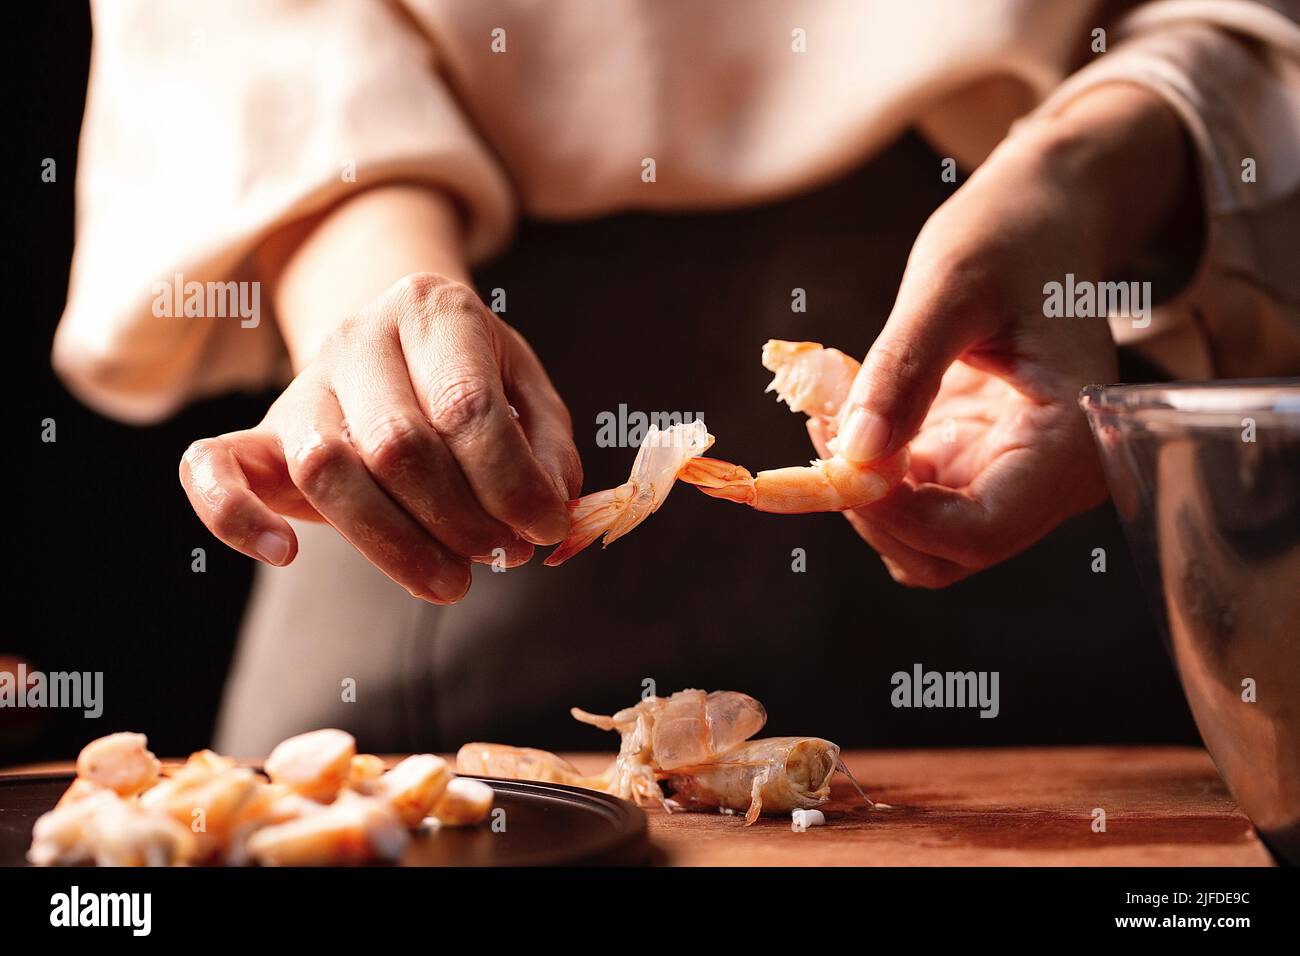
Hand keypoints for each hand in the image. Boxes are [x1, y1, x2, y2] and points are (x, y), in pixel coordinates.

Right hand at [179, 272, 580, 602]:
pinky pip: (211, 468)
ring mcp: (302, 384)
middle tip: (501, 556)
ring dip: (393, 543)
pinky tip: (287, 553)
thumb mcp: (528, 392)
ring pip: (325, 468)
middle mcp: (359, 336)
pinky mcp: (257, 433)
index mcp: (434, 310)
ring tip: (451, 582)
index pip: (465, 406)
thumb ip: (547, 448)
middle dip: (459, 519)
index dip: (511, 484)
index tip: (544, 530)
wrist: (397, 340)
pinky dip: (236, 517)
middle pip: (397, 444)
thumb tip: (553, 513)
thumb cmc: (471, 376)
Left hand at [825, 84, 1197, 586]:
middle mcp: (1051, 481)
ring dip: (861, 495)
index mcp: (1072, 444)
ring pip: (919, 539)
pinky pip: (910, 502)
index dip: (895, 515)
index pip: (978, 532)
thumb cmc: (1016, 235)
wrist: (1042, 216)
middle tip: (825, 429)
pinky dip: (867, 474)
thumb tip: (856, 454)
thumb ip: (904, 368)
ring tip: (834, 414)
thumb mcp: (952, 284)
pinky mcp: (976, 464)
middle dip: (870, 507)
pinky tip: (849, 415)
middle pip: (943, 551)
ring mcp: (1012, 478)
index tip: (838, 457)